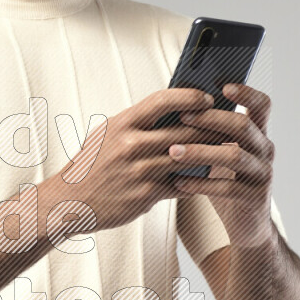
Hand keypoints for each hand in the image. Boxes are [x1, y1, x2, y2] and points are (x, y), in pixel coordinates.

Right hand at [51, 87, 217, 231]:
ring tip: (227, 148)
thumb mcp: (107, 135)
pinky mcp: (146, 195)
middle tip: (230, 123)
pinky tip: (210, 176)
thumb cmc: (90, 166)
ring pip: (187, 158)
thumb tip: (173, 110)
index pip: (162, 100)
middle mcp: (131, 146)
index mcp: (121, 124)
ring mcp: (139, 171)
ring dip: (210, 153)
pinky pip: (181, 184)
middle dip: (210, 126)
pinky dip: (198, 179)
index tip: (208, 97)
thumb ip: (137, 123)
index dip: (189, 96)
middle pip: (182, 130)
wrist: (69, 202)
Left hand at [168, 83, 275, 246]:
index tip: (223, 85)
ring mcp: (263, 174)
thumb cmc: (227, 181)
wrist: (245, 225)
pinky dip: (200, 183)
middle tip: (182, 116)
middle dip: (211, 119)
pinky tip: (178, 181)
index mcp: (258, 134)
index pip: (262, 105)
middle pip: (243, 126)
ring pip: (234, 156)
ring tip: (173, 151)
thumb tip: (175, 105)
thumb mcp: (220, 153)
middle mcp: (265, 151)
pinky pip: (227, 187)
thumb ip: (209, 132)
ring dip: (200, 151)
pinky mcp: (254, 198)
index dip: (246, 93)